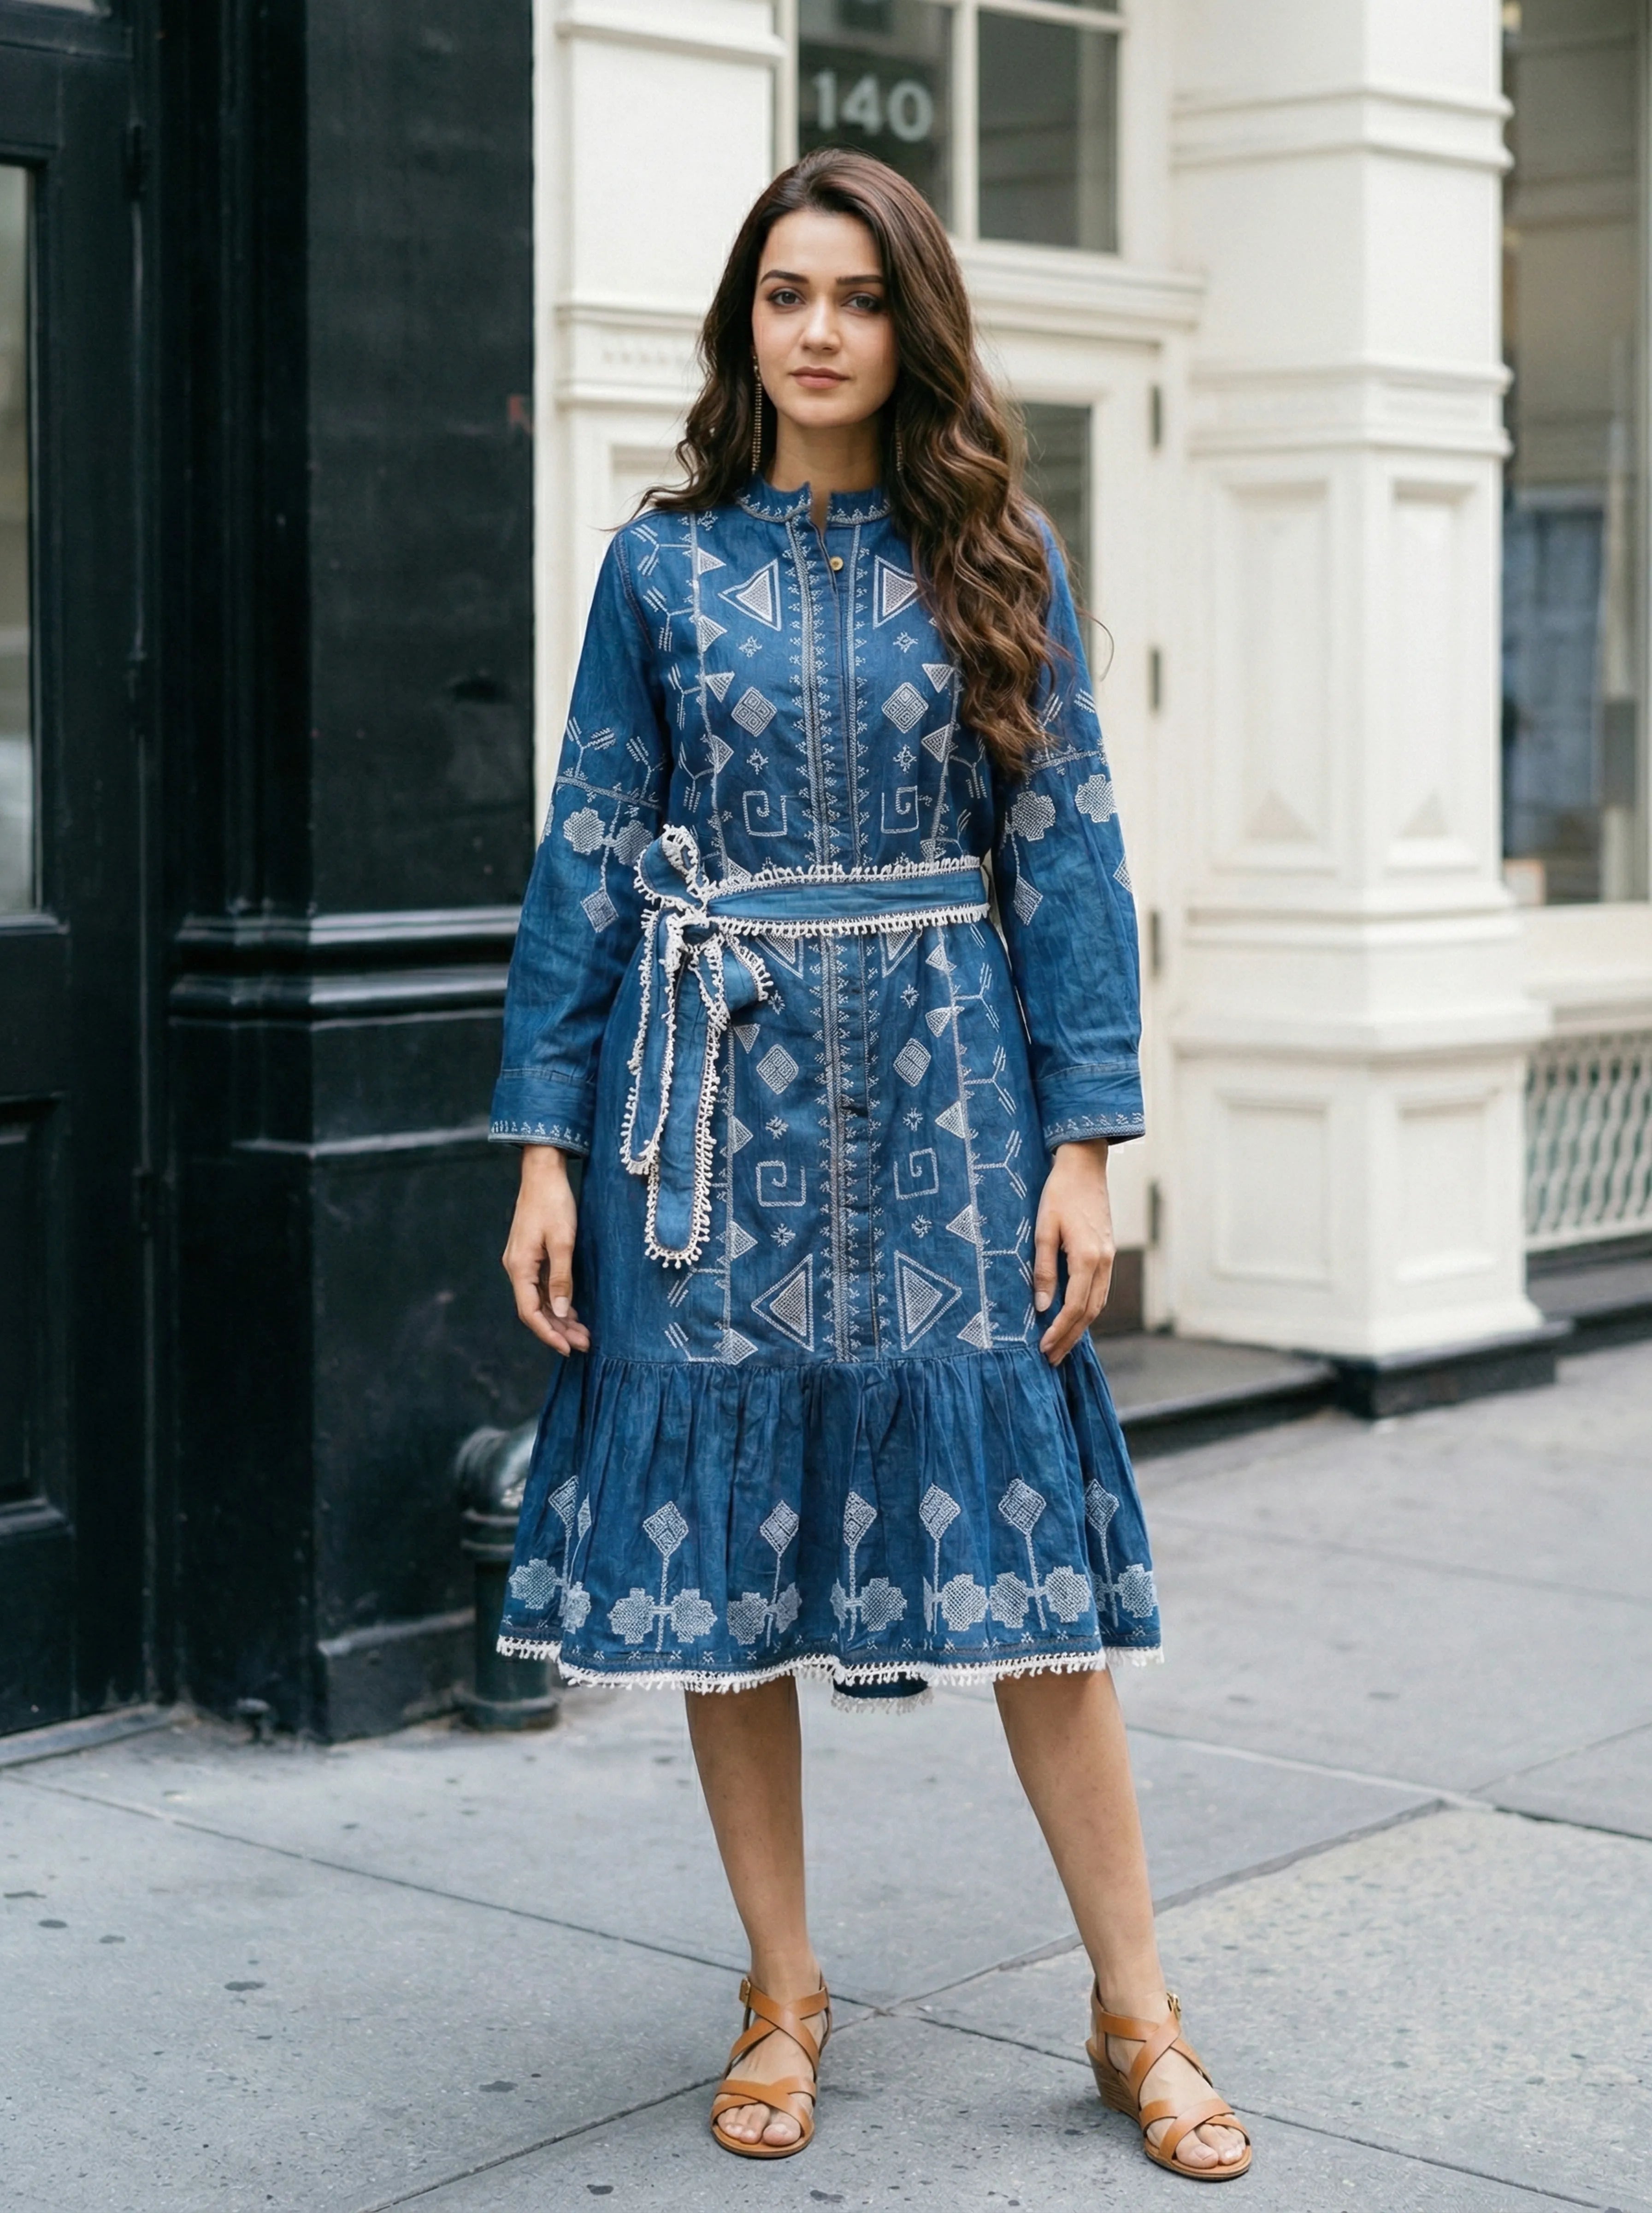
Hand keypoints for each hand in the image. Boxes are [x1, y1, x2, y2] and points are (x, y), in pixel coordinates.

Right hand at [502, 1146, 590, 1354]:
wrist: (543, 1172)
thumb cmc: (554, 1203)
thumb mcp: (563, 1242)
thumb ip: (561, 1278)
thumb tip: (561, 1311)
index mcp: (520, 1267)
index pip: (530, 1312)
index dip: (548, 1333)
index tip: (568, 1348)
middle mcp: (517, 1268)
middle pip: (535, 1309)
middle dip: (558, 1329)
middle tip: (585, 1343)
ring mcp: (523, 1261)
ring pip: (539, 1299)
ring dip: (559, 1317)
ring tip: (583, 1333)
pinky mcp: (531, 1255)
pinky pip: (541, 1286)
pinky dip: (557, 1301)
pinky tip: (573, 1310)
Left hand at [1033, 1139, 1114, 1364]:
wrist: (1084, 1165)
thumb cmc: (1059, 1193)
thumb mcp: (1043, 1229)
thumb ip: (1044, 1269)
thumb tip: (1043, 1306)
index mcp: (1087, 1258)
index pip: (1075, 1307)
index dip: (1060, 1331)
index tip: (1044, 1349)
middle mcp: (1104, 1262)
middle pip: (1091, 1312)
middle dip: (1071, 1338)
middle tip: (1052, 1359)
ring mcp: (1109, 1257)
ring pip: (1098, 1303)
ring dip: (1081, 1327)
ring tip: (1062, 1345)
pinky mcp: (1107, 1251)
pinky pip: (1100, 1289)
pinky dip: (1088, 1309)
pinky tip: (1074, 1317)